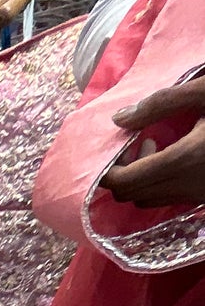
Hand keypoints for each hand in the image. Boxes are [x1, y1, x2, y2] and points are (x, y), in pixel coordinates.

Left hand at [104, 77, 204, 207]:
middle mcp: (189, 185)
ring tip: (156, 145)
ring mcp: (199, 195)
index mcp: (185, 159)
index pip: (124, 181)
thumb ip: (161, 103)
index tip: (123, 140)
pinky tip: (175, 155)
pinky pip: (170, 199)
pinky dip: (159, 183)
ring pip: (148, 202)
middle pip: (131, 195)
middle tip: (139, 140)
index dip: (109, 167)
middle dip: (123, 171)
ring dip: (140, 179)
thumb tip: (118, 119)